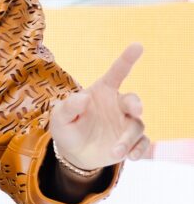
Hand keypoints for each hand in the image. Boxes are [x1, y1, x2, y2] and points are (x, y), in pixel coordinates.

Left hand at [50, 43, 150, 172]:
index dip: (127, 58)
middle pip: (133, 100)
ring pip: (136, 125)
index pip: (117, 72)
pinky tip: (131, 157)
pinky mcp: (130, 141)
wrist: (74, 153)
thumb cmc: (66, 128)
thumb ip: (68, 106)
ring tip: (114, 151)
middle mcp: (117, 104)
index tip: (138, 45)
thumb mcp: (60, 117)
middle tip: (134, 110)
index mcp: (102, 91)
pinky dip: (139, 150)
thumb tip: (83, 97)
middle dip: (136, 104)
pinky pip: (142, 142)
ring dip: (127, 138)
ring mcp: (125, 123)